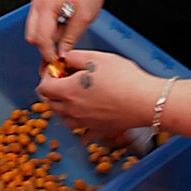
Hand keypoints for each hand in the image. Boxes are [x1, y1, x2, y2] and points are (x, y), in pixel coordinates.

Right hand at [25, 0, 110, 63]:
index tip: (56, 62)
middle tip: (62, 49)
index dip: (49, 53)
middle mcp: (38, 1)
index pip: (41, 37)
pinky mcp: (40, 3)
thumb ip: (70, 39)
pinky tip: (62, 27)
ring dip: (48, 38)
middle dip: (46, 46)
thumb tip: (62, 55)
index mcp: (47, 3)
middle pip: (32, 36)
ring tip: (66, 31)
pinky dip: (48, 31)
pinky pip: (38, 24)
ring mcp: (37, 1)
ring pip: (34, 31)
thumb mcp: (83, 19)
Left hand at [35, 50, 156, 142]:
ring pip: (63, 118)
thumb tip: (64, 58)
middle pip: (50, 103)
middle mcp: (73, 111)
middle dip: (52, 89)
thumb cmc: (124, 78)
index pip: (43, 87)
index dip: (46, 75)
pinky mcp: (99, 130)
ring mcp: (85, 123)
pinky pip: (83, 133)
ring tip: (74, 95)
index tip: (57, 69)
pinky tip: (84, 121)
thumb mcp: (96, 57)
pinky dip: (80, 127)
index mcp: (69, 92)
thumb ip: (74, 56)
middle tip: (65, 78)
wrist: (146, 101)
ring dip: (62, 107)